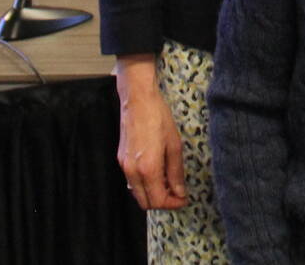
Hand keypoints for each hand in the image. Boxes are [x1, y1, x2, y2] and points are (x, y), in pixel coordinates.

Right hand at [114, 55, 189, 209]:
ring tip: (168, 182)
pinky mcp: (121, 159)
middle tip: (177, 193)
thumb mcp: (174, 145)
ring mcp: (124, 166)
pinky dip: (144, 184)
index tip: (183, 199)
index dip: (173, 204)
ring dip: (152, 194)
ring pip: (137, 193)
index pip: (158, 201)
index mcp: (147, 169)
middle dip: (162, 202)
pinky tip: (156, 172)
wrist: (138, 100)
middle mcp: (132, 171)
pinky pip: (132, 181)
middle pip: (145, 202)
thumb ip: (176, 172)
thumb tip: (180, 192)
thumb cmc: (158, 118)